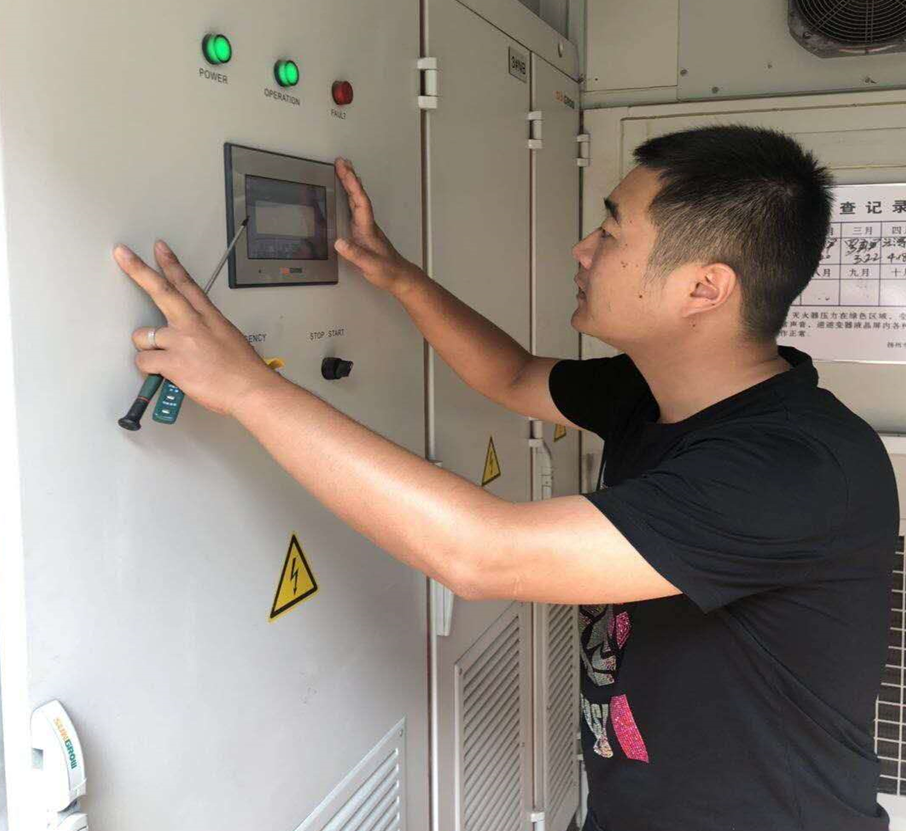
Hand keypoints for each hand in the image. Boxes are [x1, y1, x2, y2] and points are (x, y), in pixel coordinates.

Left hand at [115, 240, 282, 416]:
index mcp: (209, 317)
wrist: (250, 389)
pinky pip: (144, 361)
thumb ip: (207, 332)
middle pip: (160, 290)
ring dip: (149, 348)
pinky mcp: (172, 362)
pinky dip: (151, 370)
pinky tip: (165, 374)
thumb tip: (192, 337)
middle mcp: (193, 324)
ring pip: (144, 335)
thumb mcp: (230, 339)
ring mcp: (181, 341)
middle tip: (123, 254)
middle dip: (138, 269)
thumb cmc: (244, 370)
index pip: (186, 284)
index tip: (160, 250)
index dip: (171, 264)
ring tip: (166, 360)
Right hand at [334, 157, 421, 295]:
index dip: (352, 184)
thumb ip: (355, 254)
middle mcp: (368, 225)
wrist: (400, 277)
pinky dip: (350, 198)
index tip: (344, 169)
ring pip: (358, 201)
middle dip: (350, 178)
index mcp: (368, 229)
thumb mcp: (370, 265)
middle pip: (358, 196)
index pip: (360, 201)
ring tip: (343, 171)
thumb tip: (339, 242)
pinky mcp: (364, 233)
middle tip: (341, 162)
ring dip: (351, 185)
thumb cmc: (388, 271)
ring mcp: (367, 228)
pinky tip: (347, 196)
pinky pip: (356, 209)